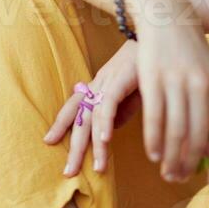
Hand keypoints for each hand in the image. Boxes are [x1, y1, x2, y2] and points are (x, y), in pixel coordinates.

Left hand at [42, 40, 142, 177]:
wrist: (159, 35)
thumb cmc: (147, 63)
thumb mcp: (132, 92)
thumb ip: (120, 111)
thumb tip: (108, 133)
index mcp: (99, 85)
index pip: (75, 106)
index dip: (61, 123)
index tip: (49, 141)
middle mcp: (99, 83)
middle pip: (80, 118)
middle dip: (74, 147)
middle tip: (68, 172)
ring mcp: (108, 81)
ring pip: (94, 117)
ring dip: (96, 146)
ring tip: (98, 168)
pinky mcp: (122, 79)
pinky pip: (110, 105)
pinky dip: (107, 123)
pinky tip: (106, 141)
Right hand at [129, 0, 208, 188]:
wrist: (168, 16)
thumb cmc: (192, 54)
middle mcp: (202, 87)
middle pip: (198, 138)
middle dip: (188, 165)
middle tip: (179, 179)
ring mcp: (177, 82)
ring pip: (175, 132)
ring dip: (170, 158)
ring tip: (166, 171)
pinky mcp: (153, 78)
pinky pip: (154, 117)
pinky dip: (153, 140)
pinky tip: (152, 153)